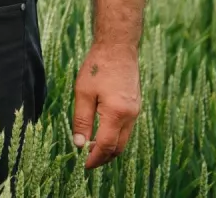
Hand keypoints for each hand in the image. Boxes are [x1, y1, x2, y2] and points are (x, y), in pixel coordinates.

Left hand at [72, 44, 140, 168]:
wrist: (118, 49)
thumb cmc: (98, 67)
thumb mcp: (83, 93)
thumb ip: (81, 120)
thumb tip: (79, 144)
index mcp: (117, 114)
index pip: (106, 146)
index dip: (94, 158)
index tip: (83, 165)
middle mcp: (131, 116)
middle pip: (119, 148)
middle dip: (103, 157)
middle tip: (86, 160)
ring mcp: (136, 112)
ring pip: (124, 139)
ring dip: (109, 148)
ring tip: (91, 149)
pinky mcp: (135, 106)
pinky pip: (126, 129)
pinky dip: (115, 136)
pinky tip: (102, 133)